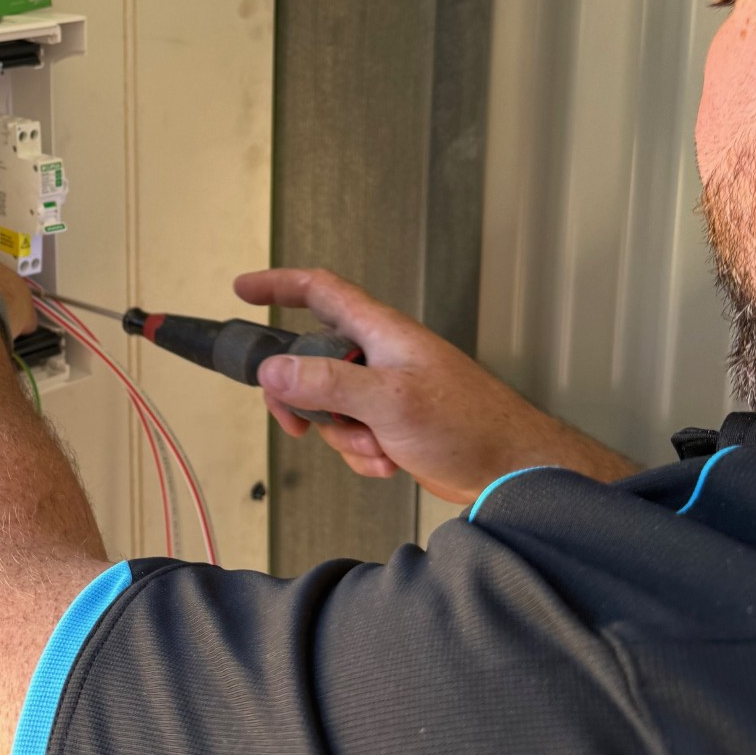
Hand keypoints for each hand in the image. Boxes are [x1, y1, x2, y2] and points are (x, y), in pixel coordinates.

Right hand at [233, 267, 637, 503]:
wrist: (511, 469)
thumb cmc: (470, 423)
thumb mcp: (389, 400)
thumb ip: (327, 383)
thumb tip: (273, 371)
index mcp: (380, 332)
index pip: (320, 291)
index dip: (279, 285)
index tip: (244, 289)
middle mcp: (379, 357)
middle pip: (311, 361)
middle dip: (302, 398)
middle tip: (297, 421)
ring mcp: (385, 392)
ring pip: (329, 407)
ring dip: (343, 436)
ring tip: (378, 445)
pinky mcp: (392, 424)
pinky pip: (352, 434)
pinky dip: (363, 453)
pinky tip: (391, 461)